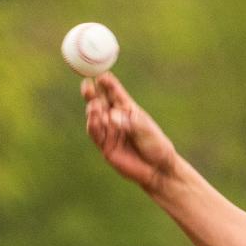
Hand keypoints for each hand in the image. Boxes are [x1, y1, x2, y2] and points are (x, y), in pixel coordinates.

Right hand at [82, 74, 177, 192]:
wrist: (158, 169)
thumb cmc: (155, 145)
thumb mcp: (145, 129)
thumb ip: (130, 122)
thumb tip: (112, 117)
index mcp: (126, 108)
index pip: (114, 92)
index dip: (107, 83)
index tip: (102, 76)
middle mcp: (114, 117)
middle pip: (99, 101)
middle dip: (92, 92)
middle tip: (87, 84)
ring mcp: (108, 131)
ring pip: (95, 117)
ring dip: (92, 110)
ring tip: (94, 105)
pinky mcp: (105, 145)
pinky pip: (95, 134)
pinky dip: (93, 125)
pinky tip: (94, 118)